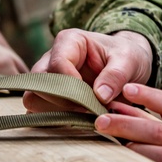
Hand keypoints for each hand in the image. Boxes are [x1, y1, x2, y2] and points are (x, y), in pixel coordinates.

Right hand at [24, 29, 153, 111]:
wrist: (128, 65)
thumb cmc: (126, 57)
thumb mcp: (129, 60)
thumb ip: (116, 75)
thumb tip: (100, 95)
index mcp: (69, 41)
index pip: (57, 65)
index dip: (72, 86)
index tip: (93, 99)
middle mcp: (52, 58)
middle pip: (38, 84)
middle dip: (62, 101)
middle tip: (89, 109)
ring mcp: (47, 78)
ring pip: (33, 99)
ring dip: (56, 112)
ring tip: (85, 114)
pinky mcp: (49, 97)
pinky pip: (40, 112)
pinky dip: (56, 120)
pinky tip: (79, 119)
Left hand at [98, 84, 161, 161]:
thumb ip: (160, 127)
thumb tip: (120, 112)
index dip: (149, 95)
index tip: (125, 88)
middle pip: (159, 127)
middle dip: (127, 119)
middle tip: (101, 117)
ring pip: (160, 147)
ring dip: (130, 138)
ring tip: (106, 133)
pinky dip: (143, 159)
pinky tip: (125, 156)